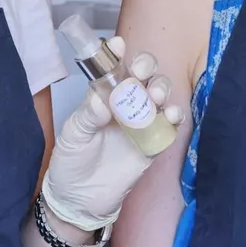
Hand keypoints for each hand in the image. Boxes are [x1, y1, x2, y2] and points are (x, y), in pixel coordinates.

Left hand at [41, 40, 183, 232]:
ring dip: (160, 89)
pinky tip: (168, 115)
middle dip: (146, 67)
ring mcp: (141, 123)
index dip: (118, 53)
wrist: (80, 200)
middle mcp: (125, 105)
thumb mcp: (73, 135)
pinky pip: (169, 126)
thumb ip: (88, 115)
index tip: (118, 46)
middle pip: (144, 75)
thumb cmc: (71, 162)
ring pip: (159, 95)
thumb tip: (103, 100)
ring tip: (153, 97)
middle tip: (140, 73)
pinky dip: (173, 117)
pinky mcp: (153, 144)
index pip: (114, 67)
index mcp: (104, 96)